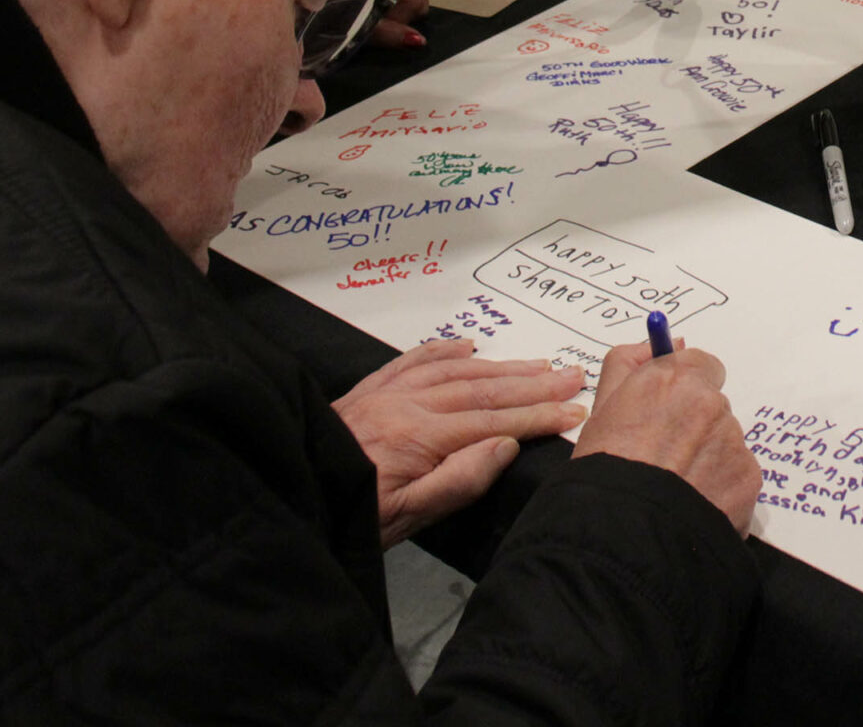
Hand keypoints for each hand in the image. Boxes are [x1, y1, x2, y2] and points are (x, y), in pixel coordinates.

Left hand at [332, 340, 586, 546]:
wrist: (290, 489)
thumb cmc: (348, 514)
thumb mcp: (407, 516)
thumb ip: (459, 482)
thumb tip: (505, 445)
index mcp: (420, 438)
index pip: (493, 422)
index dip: (538, 416)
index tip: (573, 412)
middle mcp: (408, 405)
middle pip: (483, 390)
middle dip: (533, 384)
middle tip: (571, 377)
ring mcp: (388, 393)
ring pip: (456, 372)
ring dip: (502, 367)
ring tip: (538, 364)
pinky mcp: (369, 391)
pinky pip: (414, 361)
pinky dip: (445, 351)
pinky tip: (469, 346)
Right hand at [572, 341, 759, 534]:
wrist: (627, 533)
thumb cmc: (605, 471)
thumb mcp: (600, 408)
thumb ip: (627, 364)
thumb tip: (656, 343)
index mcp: (672, 379)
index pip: (698, 364)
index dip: (683, 387)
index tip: (669, 407)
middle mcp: (708, 402)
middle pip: (711, 404)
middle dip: (693, 424)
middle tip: (664, 456)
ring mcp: (732, 439)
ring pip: (724, 440)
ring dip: (707, 456)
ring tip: (674, 485)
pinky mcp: (749, 475)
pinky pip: (737, 473)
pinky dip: (720, 485)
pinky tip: (694, 502)